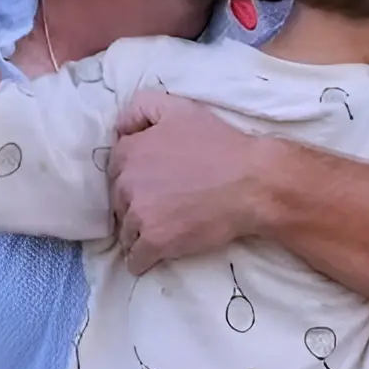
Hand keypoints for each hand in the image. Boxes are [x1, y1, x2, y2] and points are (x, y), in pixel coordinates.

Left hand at [110, 94, 273, 271]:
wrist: (253, 182)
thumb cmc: (221, 145)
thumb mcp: (181, 109)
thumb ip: (142, 108)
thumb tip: (117, 130)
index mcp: (129, 153)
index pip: (115, 170)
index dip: (135, 175)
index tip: (156, 180)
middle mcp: (126, 184)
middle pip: (118, 202)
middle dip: (136, 204)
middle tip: (167, 202)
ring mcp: (138, 215)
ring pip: (126, 231)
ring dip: (141, 232)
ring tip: (170, 224)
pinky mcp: (153, 242)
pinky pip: (135, 260)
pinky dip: (144, 260)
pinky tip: (159, 252)